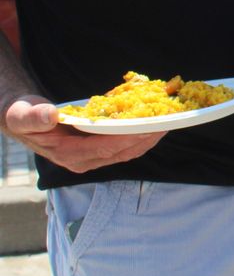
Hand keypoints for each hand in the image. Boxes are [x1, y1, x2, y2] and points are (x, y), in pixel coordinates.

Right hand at [3, 95, 164, 172]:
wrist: (23, 120)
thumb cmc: (22, 116)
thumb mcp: (21, 115)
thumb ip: (33, 117)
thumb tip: (50, 116)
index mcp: (67, 154)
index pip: (104, 149)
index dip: (128, 138)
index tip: (148, 127)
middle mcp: (82, 161)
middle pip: (122, 152)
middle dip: (147, 138)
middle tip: (169, 122)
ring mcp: (92, 158)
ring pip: (127, 151)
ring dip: (148, 138)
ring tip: (169, 121)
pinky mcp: (98, 150)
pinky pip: (124, 145)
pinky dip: (140, 134)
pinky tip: (153, 122)